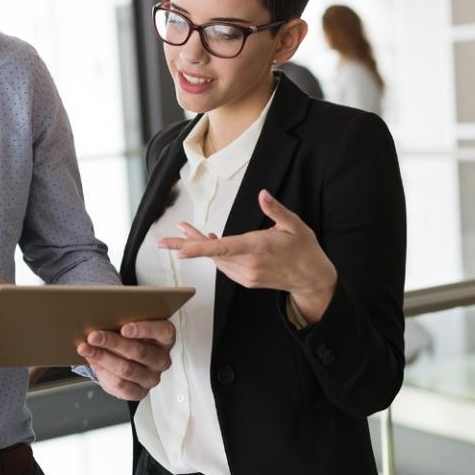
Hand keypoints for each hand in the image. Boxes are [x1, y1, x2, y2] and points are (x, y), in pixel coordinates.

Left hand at [78, 319, 173, 400]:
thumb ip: (121, 321)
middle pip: (140, 351)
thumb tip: (97, 317)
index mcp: (165, 338)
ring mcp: (152, 378)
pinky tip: (93, 363)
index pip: (163, 332)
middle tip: (93, 336)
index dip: (144, 329)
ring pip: (127, 369)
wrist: (121, 361)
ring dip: (103, 358)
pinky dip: (104, 373)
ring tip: (86, 349)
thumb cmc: (126, 339)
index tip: (124, 328)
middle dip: (113, 343)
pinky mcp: (139, 392)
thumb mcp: (127, 326)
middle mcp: (161, 359)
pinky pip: (121, 385)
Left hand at [157, 190, 336, 321]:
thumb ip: (276, 210)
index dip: (201, 248)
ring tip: (184, 230)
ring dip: (199, 246)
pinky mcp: (246, 280)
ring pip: (216, 260)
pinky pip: (224, 266)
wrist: (312, 279)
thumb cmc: (304, 249)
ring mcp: (246, 275)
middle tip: (162, 241)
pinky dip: (214, 253)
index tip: (181, 250)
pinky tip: (209, 240)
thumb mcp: (295, 225)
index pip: (223, 248)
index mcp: (258, 248)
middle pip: (212, 254)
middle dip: (187, 244)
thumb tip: (262, 194)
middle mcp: (248, 264)